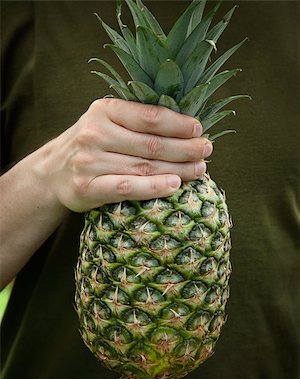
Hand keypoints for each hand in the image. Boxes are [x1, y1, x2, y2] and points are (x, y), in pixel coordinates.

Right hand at [40, 98, 212, 211]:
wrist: (52, 172)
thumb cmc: (90, 144)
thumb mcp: (106, 122)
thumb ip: (136, 120)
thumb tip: (185, 126)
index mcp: (103, 110)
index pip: (149, 116)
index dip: (178, 124)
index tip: (199, 129)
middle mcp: (95, 133)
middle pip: (152, 144)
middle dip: (185, 148)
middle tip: (207, 151)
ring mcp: (90, 162)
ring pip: (144, 167)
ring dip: (178, 169)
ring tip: (200, 169)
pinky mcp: (88, 188)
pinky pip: (128, 188)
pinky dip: (154, 188)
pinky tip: (175, 186)